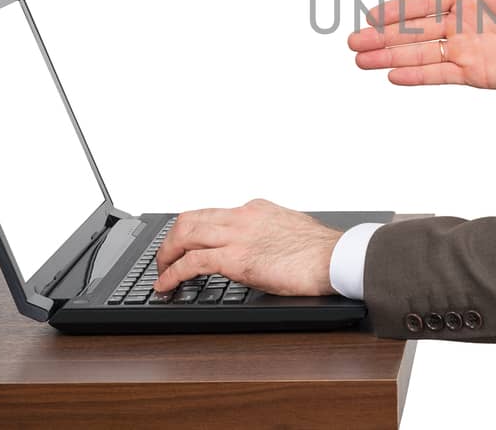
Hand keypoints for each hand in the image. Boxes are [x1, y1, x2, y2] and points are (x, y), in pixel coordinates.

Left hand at [152, 198, 342, 296]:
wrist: (335, 257)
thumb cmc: (323, 250)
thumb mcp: (290, 230)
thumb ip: (270, 235)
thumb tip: (264, 249)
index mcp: (256, 209)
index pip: (212, 213)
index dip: (192, 230)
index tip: (185, 243)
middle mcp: (242, 216)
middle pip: (190, 219)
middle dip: (170, 239)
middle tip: (164, 257)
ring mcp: (237, 235)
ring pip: (184, 234)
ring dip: (166, 254)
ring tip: (160, 271)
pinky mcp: (236, 259)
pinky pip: (192, 262)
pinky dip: (173, 273)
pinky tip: (166, 285)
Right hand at [347, 0, 495, 89]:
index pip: (422, 3)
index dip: (396, 10)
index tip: (370, 15)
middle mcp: (458, 23)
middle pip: (412, 31)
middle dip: (382, 37)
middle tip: (352, 42)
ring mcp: (464, 49)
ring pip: (418, 53)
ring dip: (390, 57)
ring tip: (360, 61)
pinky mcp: (473, 73)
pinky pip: (439, 73)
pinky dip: (416, 76)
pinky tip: (392, 76)